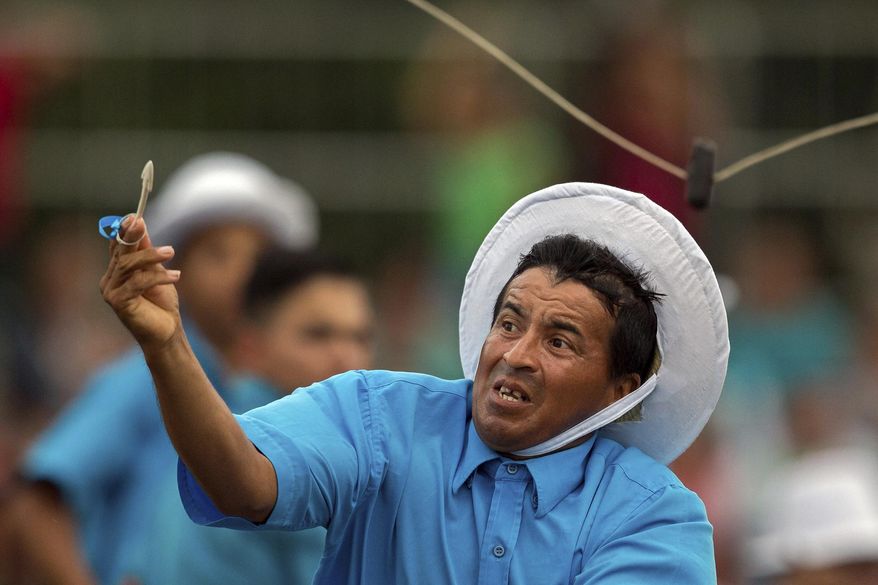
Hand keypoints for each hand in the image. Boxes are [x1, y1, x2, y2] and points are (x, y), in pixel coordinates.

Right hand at [100, 216, 181, 351]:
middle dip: (130, 236)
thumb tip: (140, 227)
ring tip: (171, 252)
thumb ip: (147, 253)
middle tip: (140, 223)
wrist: (166, 333)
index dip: (124, 231)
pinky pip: (136, 283)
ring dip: (149, 256)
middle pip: (120, 253)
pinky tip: (175, 276)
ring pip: (127, 266)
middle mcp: (110, 280)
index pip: (117, 246)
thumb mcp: (156, 272)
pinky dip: (157, 277)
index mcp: (117, 271)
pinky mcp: (118, 303)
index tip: (135, 216)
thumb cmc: (161, 304)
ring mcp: (111, 292)